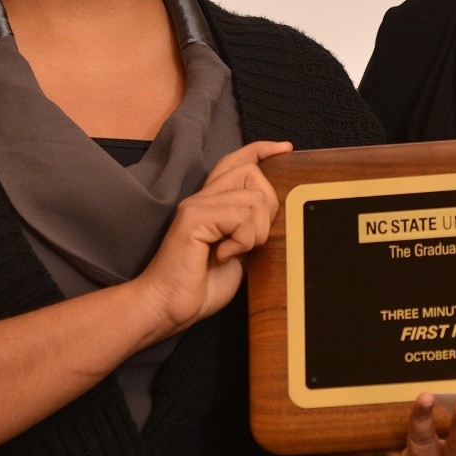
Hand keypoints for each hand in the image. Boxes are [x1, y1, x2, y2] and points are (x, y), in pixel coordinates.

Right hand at [133, 140, 286, 334]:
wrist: (168, 307)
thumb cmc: (201, 286)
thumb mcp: (238, 251)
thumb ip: (250, 228)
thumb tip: (276, 213)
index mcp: (212, 202)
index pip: (237, 160)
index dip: (262, 150)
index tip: (286, 148)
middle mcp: (202, 197)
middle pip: (253, 173)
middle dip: (267, 209)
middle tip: (250, 241)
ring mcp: (196, 205)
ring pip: (253, 199)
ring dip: (255, 233)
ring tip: (234, 252)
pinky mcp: (193, 219)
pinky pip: (240, 217)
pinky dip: (242, 242)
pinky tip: (224, 256)